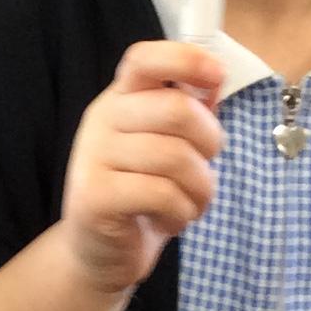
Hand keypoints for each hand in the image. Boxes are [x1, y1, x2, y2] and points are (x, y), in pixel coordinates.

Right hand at [57, 41, 225, 295]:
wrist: (101, 252)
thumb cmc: (143, 194)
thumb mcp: (168, 146)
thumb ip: (189, 110)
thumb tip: (214, 77)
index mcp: (121, 99)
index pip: (144, 59)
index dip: (185, 59)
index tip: (217, 75)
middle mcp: (102, 120)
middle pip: (176, 109)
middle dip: (209, 142)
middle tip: (205, 166)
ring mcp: (93, 157)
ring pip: (175, 157)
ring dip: (200, 188)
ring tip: (192, 203)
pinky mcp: (95, 197)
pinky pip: (162, 194)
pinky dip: (182, 212)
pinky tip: (172, 219)